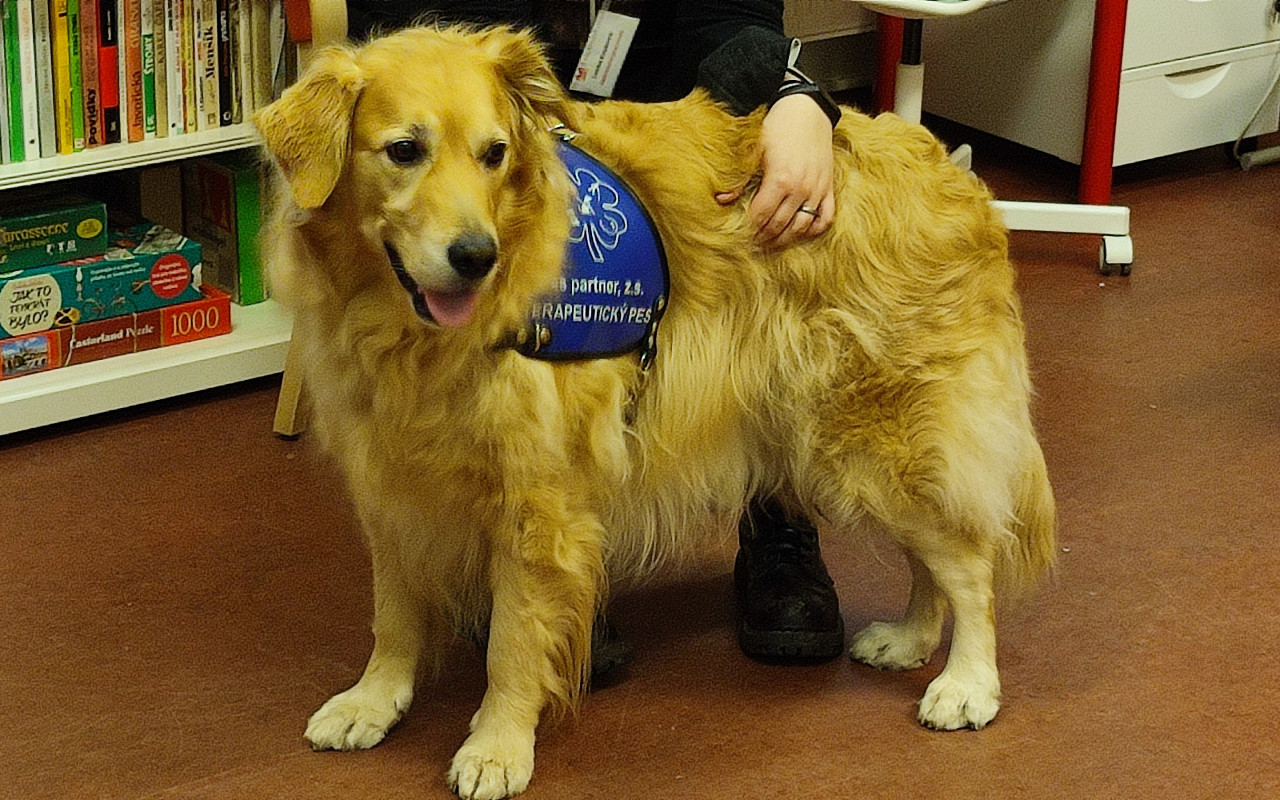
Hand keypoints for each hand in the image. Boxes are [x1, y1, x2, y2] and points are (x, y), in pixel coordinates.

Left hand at [716, 93, 835, 248]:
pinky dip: (813, 229)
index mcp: (780, 180)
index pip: (761, 216)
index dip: (749, 229)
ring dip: (785, 239)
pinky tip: (800, 231)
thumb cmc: (777, 126)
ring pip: (801, 227)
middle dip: (764, 237)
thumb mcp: (754, 150)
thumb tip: (721, 200)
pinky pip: (825, 218)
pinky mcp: (829, 187)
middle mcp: (801, 189)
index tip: (741, 235)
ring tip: (771, 242)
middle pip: (779, 225)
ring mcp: (817, 190)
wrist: (806, 109)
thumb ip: (739, 178)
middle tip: (752, 243)